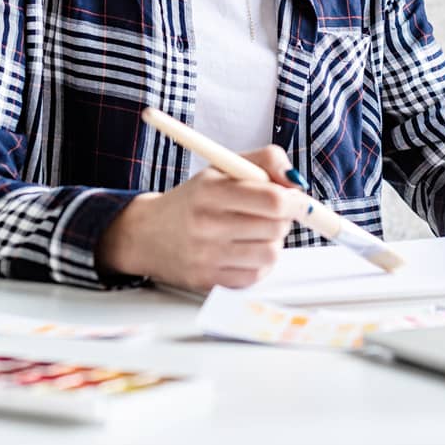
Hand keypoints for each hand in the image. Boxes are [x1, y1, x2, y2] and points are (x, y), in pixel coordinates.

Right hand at [94, 145, 306, 291]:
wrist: (146, 234)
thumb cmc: (193, 199)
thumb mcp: (222, 168)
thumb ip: (264, 162)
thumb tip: (297, 182)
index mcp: (210, 190)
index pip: (271, 199)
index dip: (294, 200)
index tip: (298, 199)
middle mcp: (206, 224)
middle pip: (276, 227)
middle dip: (283, 219)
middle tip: (273, 213)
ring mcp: (206, 256)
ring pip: (270, 254)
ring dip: (272, 242)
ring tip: (256, 232)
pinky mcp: (208, 282)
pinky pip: (255, 276)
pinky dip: (258, 264)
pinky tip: (245, 251)